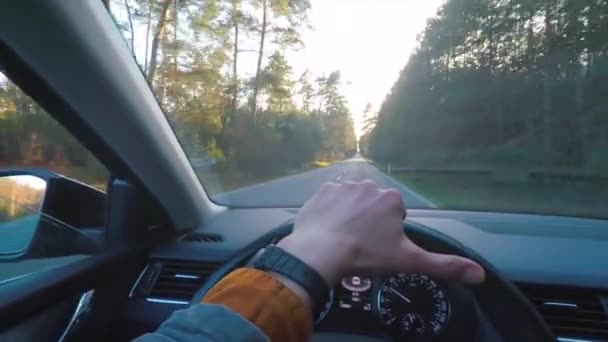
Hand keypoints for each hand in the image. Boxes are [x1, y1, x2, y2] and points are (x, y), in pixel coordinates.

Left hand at [277, 180, 484, 285]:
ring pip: (352, 202)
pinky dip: (329, 212)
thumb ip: (444, 265)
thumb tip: (480, 275)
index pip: (395, 215)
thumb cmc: (367, 255)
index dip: (388, 234)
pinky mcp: (321, 191)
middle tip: (360, 244)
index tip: (378, 247)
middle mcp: (369, 185)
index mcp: (392, 198)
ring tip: (342, 237)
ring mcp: (342, 186)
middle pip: (373, 206)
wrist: (321, 251)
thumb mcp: (408, 261)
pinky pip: (330, 200)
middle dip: (370, 222)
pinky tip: (327, 228)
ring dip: (350, 215)